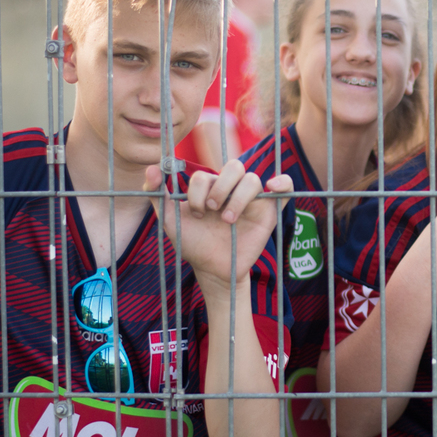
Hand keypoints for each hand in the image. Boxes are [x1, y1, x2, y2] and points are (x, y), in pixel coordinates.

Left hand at [145, 160, 292, 290]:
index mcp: (210, 187)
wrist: (212, 269)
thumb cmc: (193, 244)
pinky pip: (284, 189)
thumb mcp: (169, 220)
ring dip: (238, 197)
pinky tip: (273, 188)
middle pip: (234, 166)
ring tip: (227, 219)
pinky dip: (283, 183)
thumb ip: (157, 194)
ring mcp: (252, 200)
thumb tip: (152, 168)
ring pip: (253, 179)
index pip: (207, 174)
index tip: (195, 213)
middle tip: (211, 209)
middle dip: (220, 187)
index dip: (198, 190)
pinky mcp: (269, 213)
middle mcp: (232, 190)